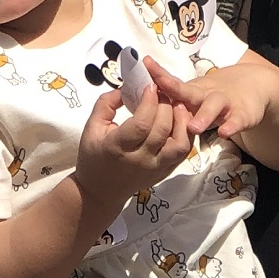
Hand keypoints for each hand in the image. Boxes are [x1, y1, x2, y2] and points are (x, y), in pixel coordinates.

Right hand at [72, 77, 190, 216]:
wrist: (100, 191)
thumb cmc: (93, 156)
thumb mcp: (91, 128)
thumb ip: (106, 104)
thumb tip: (127, 87)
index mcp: (118, 148)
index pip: (141, 124)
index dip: (149, 102)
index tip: (150, 85)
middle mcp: (140, 160)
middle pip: (162, 130)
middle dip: (166, 105)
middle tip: (163, 90)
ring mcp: (156, 168)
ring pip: (180, 143)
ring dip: (182, 120)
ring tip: (176, 103)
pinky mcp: (166, 171)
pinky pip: (184, 152)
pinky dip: (187, 133)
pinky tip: (180, 119)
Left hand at [148, 52, 274, 149]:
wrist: (253, 87)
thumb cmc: (214, 98)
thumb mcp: (196, 96)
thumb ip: (175, 100)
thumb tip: (141, 104)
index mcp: (193, 92)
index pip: (173, 84)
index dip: (159, 76)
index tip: (146, 64)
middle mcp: (207, 95)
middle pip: (189, 93)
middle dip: (174, 91)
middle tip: (158, 95)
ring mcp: (226, 104)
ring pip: (213, 107)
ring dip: (204, 116)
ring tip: (193, 127)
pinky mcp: (243, 114)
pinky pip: (237, 121)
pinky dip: (231, 126)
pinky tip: (225, 133)